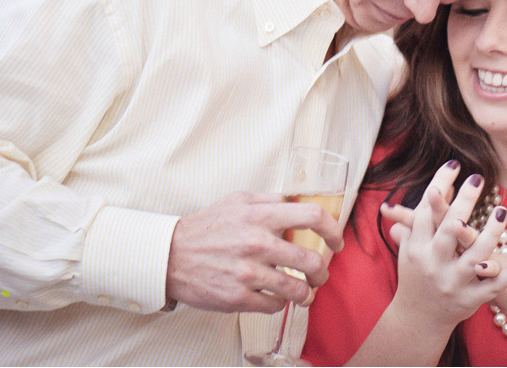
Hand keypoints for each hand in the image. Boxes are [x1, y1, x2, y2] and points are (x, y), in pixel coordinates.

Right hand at [165, 191, 342, 312]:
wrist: (170, 255)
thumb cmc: (207, 226)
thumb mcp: (239, 200)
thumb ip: (271, 200)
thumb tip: (300, 202)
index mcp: (261, 215)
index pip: (313, 216)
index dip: (332, 229)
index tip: (336, 241)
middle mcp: (257, 243)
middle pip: (311, 261)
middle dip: (322, 272)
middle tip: (320, 274)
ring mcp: (248, 273)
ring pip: (296, 289)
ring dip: (306, 293)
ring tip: (304, 292)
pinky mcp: (238, 297)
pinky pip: (274, 306)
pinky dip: (280, 303)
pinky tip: (275, 297)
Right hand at [383, 187, 506, 321]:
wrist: (417, 318)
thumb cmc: (417, 271)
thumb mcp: (414, 244)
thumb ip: (424, 216)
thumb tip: (443, 184)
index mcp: (417, 248)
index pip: (426, 211)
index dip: (440, 186)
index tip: (455, 165)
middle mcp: (433, 265)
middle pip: (449, 229)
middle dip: (463, 203)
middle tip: (477, 177)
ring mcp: (453, 283)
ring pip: (475, 256)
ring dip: (490, 233)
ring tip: (502, 210)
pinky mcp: (471, 299)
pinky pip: (494, 284)